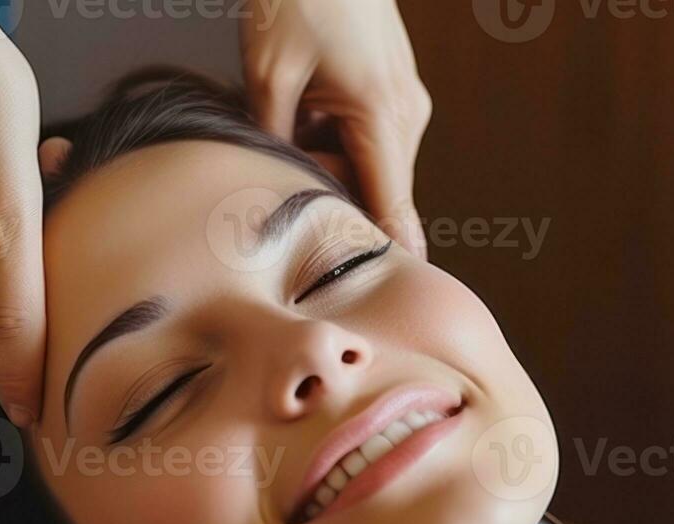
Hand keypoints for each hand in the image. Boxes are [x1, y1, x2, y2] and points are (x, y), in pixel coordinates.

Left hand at [240, 0, 431, 257]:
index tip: (395, 297)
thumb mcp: (268, 77)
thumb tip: (273, 190)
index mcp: (383, 116)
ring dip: (325, 161)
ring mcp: (403, 100)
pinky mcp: (390, 87)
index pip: (392, 208)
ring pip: (365, 164)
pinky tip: (299, 104)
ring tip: (285, 120)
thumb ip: (275, 144)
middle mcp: (405, 114)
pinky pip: (363, 136)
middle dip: (328, 194)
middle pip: (373, 190)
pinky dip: (330, 137)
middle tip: (278, 171)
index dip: (389, 254)